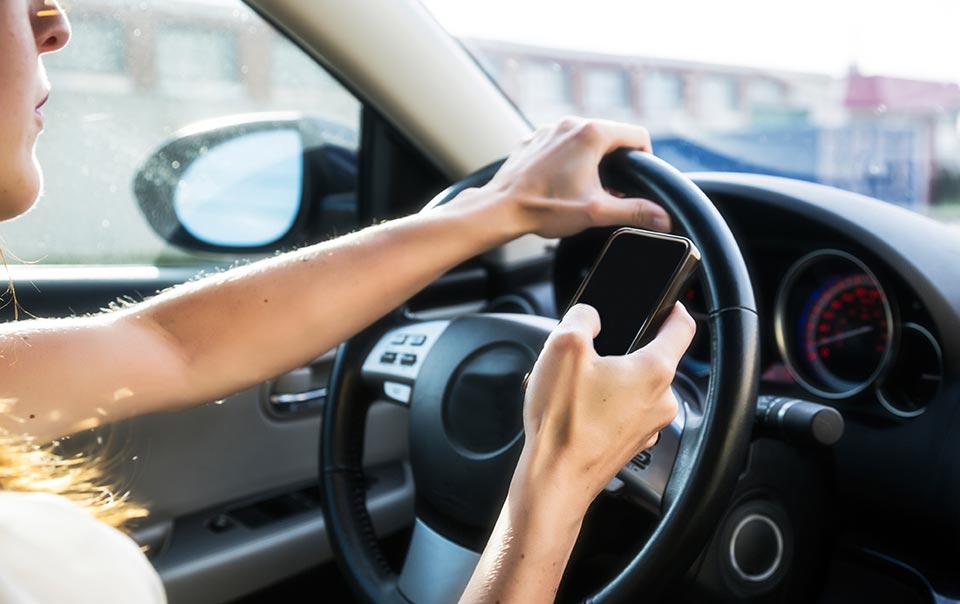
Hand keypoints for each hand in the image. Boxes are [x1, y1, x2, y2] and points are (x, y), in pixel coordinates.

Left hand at [484, 117, 670, 238]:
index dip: (645, 159)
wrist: (500, 209)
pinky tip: (561, 183)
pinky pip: (561, 144)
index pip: (637, 135)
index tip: (639, 180)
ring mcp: (550, 129)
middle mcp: (571, 124)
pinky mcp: (534, 139)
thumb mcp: (597, 212)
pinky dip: (568, 160)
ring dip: (592, 160)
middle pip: (611, 136)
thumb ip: (635, 212)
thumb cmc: (544, 207)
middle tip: (612, 190)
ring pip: (585, 139)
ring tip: (585, 188)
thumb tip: (664, 218)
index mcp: (592, 133)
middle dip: (616, 162)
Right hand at [517, 302, 695, 511]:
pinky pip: (624, 412)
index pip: (683, 327)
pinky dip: (605, 406)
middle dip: (623, 351)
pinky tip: (578, 410)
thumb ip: (581, 318)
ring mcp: (649, 425)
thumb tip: (589, 317)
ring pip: (636, 388)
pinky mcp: (631, 443)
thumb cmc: (564, 421)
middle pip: (652, 359)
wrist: (555, 479)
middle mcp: (661, 400)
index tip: (667, 304)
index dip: (673, 308)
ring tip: (577, 387)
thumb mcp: (563, 348)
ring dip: (612, 381)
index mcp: (654, 370)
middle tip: (591, 354)